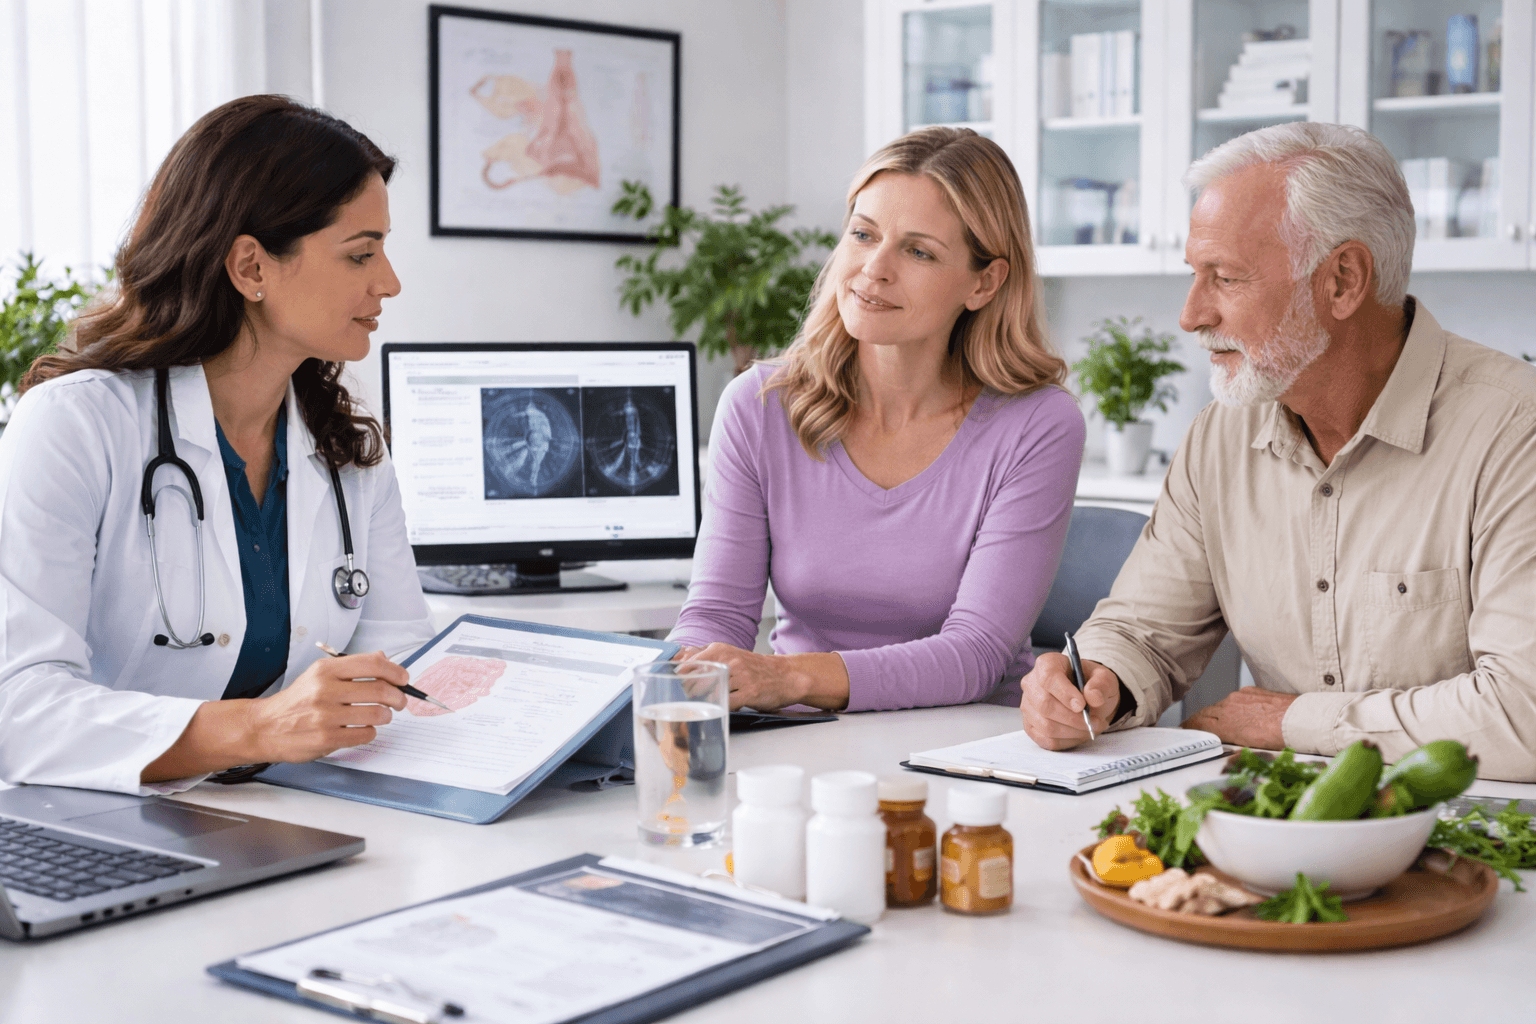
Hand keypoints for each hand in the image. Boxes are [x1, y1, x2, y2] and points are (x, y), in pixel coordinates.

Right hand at [242, 650, 409, 762]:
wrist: (265, 727)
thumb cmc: (297, 701)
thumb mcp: (319, 675)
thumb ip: (352, 667)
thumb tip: (385, 660)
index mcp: (326, 670)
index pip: (374, 664)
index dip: (396, 672)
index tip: (404, 679)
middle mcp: (325, 690)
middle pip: (381, 690)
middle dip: (399, 697)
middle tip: (400, 701)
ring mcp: (326, 716)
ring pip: (377, 714)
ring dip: (385, 716)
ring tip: (380, 716)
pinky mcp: (326, 739)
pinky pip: (366, 734)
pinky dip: (370, 732)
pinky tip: (361, 729)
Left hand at [681, 643, 848, 710]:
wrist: (785, 675)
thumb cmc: (754, 668)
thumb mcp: (729, 654)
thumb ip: (704, 656)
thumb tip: (679, 657)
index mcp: (719, 649)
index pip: (687, 664)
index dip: (676, 680)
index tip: (670, 689)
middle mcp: (728, 660)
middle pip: (693, 680)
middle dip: (685, 695)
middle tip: (681, 705)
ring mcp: (740, 676)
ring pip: (708, 693)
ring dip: (700, 704)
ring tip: (695, 710)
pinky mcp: (749, 692)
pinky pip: (726, 703)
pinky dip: (719, 709)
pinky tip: (718, 710)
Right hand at [1019, 652, 1119, 749]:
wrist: (1087, 699)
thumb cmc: (1091, 684)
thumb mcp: (1104, 678)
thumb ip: (1101, 684)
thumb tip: (1093, 697)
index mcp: (1047, 664)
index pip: (1048, 678)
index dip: (1064, 693)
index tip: (1082, 705)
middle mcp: (1031, 683)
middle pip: (1045, 705)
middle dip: (1073, 718)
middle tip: (1095, 721)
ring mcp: (1028, 706)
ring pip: (1046, 726)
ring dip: (1073, 731)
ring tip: (1091, 727)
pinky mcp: (1030, 725)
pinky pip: (1046, 740)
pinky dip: (1067, 740)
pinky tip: (1079, 733)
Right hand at [1181, 687, 1295, 749]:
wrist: (1304, 720)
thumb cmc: (1282, 738)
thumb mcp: (1250, 748)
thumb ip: (1230, 742)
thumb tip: (1223, 745)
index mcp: (1226, 722)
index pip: (1197, 722)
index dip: (1189, 727)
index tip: (1185, 730)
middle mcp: (1229, 706)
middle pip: (1206, 712)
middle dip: (1200, 720)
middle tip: (1197, 727)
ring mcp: (1240, 696)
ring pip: (1221, 704)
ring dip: (1219, 713)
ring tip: (1224, 724)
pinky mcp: (1252, 691)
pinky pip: (1236, 698)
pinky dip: (1234, 706)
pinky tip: (1243, 714)